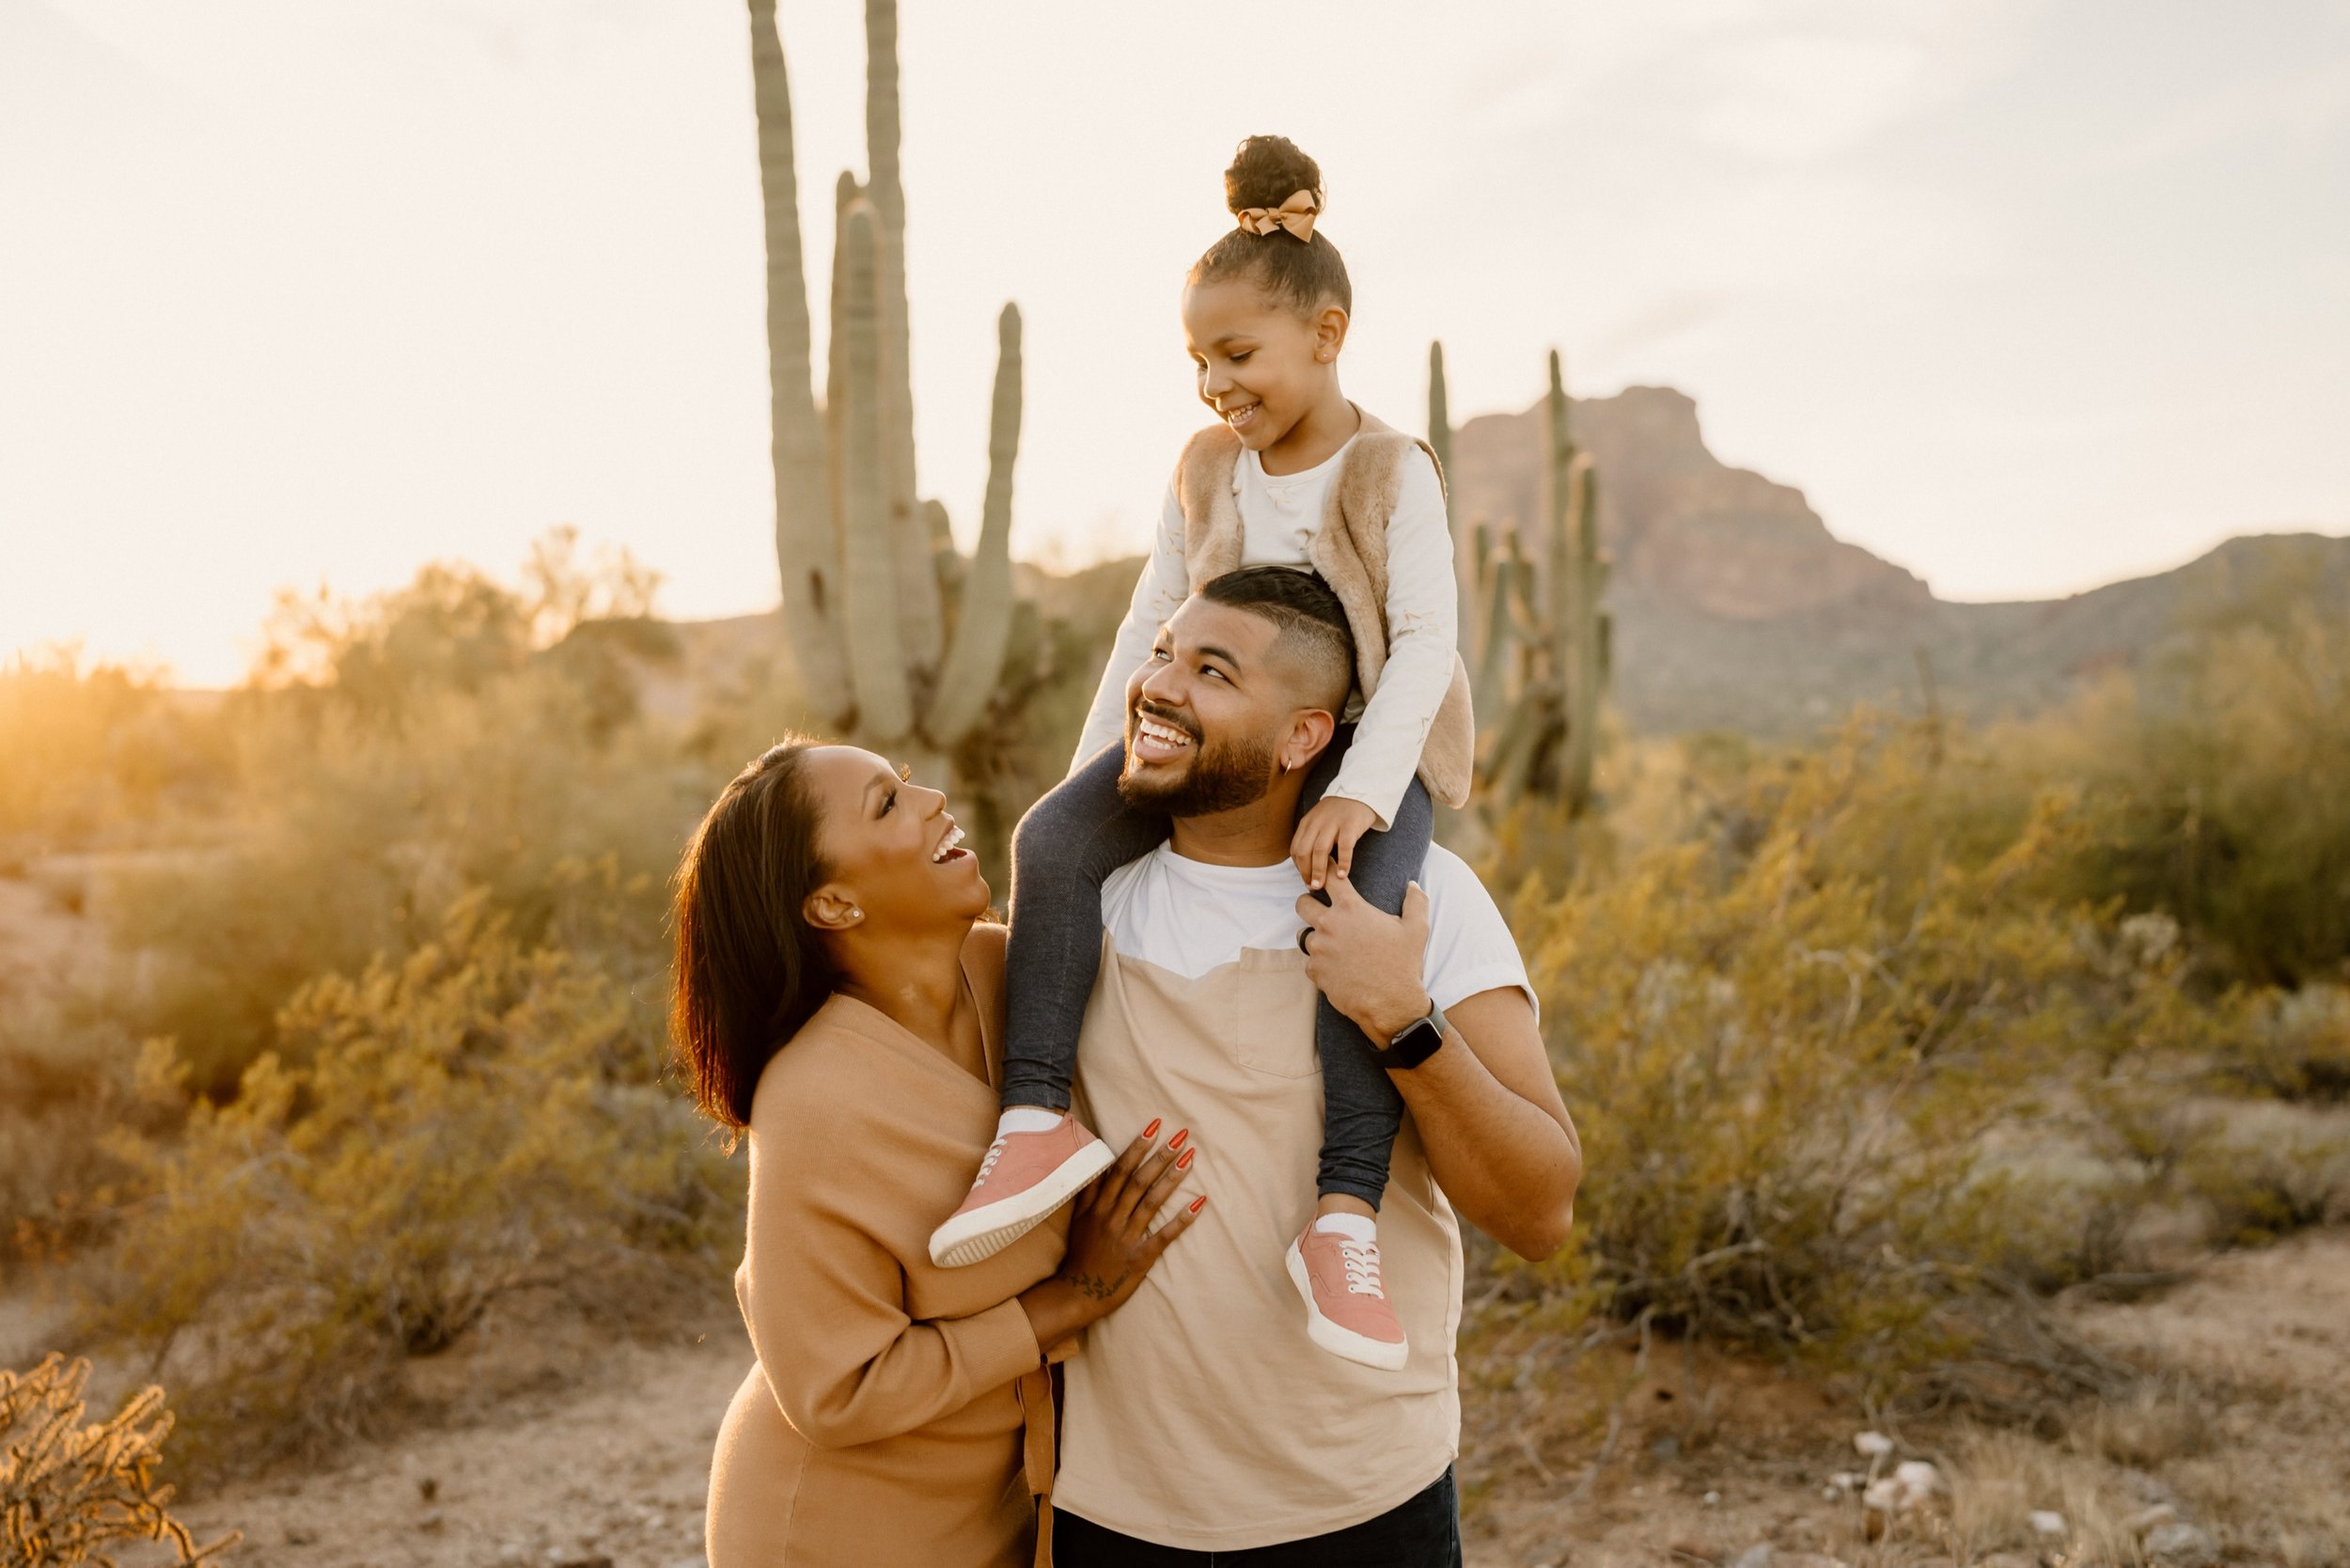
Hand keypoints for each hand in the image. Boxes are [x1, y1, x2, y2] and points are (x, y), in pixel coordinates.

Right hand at [1017, 1122, 1200, 1352]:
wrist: (1077, 1294)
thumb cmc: (1080, 1254)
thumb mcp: (1078, 1220)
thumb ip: (1089, 1192)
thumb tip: (1100, 1162)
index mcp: (1097, 1207)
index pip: (1120, 1170)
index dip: (1137, 1147)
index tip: (1155, 1127)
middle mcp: (1111, 1218)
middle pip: (1138, 1180)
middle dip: (1160, 1155)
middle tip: (1181, 1135)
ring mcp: (1127, 1237)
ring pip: (1151, 1201)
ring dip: (1171, 1178)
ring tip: (1190, 1157)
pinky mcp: (1140, 1257)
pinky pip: (1164, 1235)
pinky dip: (1182, 1219)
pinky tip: (1199, 1203)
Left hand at [1290, 796, 1379, 889]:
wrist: (1360, 793)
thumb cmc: (1339, 814)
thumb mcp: (1319, 822)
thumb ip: (1311, 839)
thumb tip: (1306, 868)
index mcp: (1307, 823)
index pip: (1296, 849)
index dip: (1299, 867)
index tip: (1306, 881)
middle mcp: (1317, 822)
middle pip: (1304, 850)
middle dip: (1306, 872)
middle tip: (1313, 887)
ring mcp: (1333, 822)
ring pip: (1320, 849)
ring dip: (1320, 870)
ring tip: (1322, 886)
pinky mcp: (1350, 824)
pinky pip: (1345, 846)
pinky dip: (1343, 862)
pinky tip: (1342, 875)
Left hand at [1296, 875, 1433, 1041]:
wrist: (1392, 1004)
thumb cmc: (1404, 964)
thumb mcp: (1417, 929)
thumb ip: (1416, 901)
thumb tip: (1413, 884)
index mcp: (1351, 909)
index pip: (1329, 878)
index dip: (1326, 869)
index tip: (1325, 868)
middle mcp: (1329, 925)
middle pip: (1302, 903)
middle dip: (1309, 904)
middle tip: (1321, 911)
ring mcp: (1319, 950)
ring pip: (1304, 935)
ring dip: (1314, 937)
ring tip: (1332, 944)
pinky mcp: (1315, 972)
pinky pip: (1310, 962)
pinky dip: (1319, 964)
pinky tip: (1336, 968)